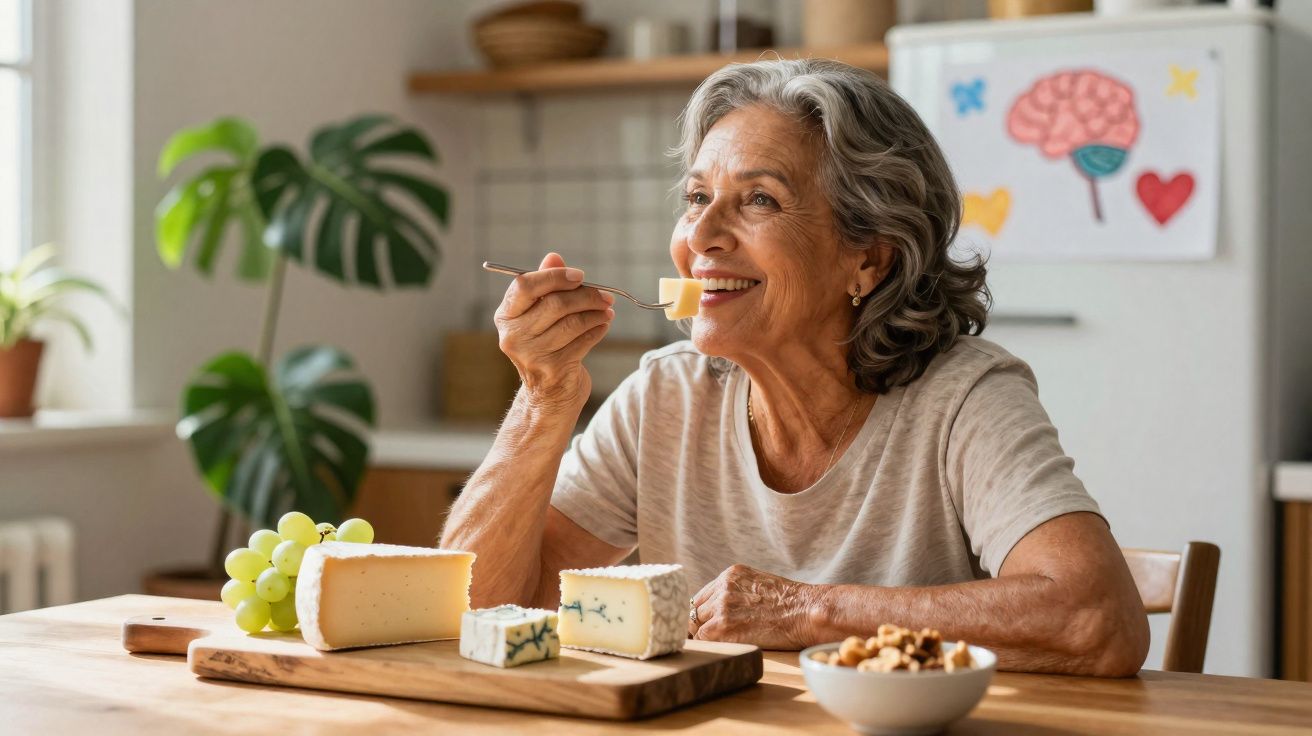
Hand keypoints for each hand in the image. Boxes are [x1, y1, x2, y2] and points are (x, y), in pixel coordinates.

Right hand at [494, 252, 614, 410]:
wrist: (548, 396)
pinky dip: (597, 330)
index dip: (554, 277)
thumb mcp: (539, 316)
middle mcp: (513, 336)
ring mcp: (532, 355)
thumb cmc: (546, 347)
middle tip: (606, 295)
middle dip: (586, 296)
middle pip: (554, 304)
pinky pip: (582, 341)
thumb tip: (554, 257)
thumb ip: (545, 285)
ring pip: (572, 323)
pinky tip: (603, 326)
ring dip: (596, 313)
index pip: (525, 286)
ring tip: (607, 311)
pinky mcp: (553, 369)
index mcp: (506, 316)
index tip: (580, 276)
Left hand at [688, 564, 820, 649]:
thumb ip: (738, 592)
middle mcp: (722, 588)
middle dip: (702, 625)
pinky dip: (710, 647)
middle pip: (695, 611)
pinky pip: (702, 640)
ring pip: (696, 626)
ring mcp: (720, 607)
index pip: (703, 596)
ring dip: (707, 637)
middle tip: (715, 639)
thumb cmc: (792, 605)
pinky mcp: (722, 628)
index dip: (704, 613)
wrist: (805, 612)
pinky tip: (726, 649)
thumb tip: (724, 611)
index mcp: (730, 575)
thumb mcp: (760, 585)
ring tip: (724, 645)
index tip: (708, 624)